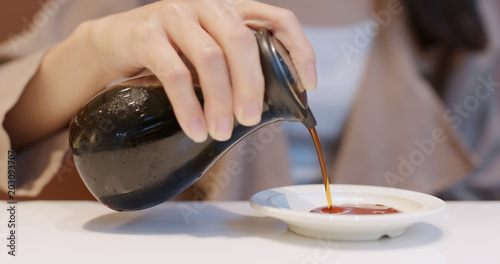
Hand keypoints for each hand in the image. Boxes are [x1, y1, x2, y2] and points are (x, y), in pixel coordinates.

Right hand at [82, 0, 316, 141]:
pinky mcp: (146, 34)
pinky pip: (175, 73)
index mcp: (229, 12)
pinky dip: (188, 106)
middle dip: (251, 85)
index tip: (308, 85)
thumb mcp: (204, 57)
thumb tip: (258, 112)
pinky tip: (195, 128)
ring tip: (221, 132)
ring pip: (210, 57)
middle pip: (242, 40)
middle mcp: (206, 7)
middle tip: (250, 120)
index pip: (277, 18)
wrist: (111, 45)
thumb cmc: (167, 56)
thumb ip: (230, 70)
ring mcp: (175, 16)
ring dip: (220, 100)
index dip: (300, 49)